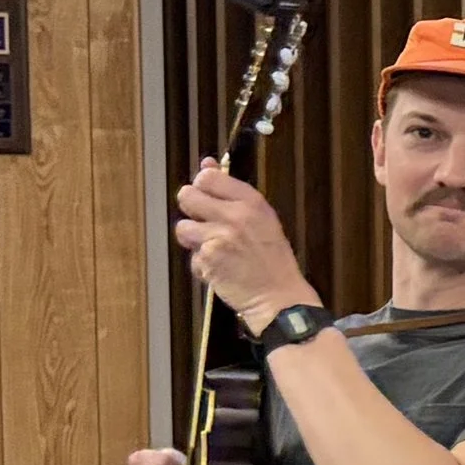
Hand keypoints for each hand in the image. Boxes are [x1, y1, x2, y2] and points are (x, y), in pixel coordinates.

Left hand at [173, 161, 317, 334]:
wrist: (280, 300)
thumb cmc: (273, 263)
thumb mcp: (262, 220)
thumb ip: (232, 193)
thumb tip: (207, 164)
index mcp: (252, 202)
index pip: (208, 177)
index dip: (203, 189)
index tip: (210, 201)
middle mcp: (235, 216)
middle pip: (187, 196)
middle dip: (192, 211)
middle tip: (208, 226)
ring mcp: (219, 238)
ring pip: (183, 228)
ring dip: (195, 242)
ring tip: (216, 252)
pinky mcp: (208, 260)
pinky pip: (192, 257)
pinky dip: (203, 267)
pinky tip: (221, 271)